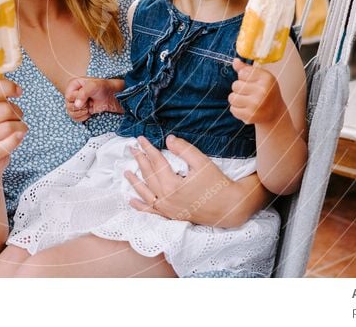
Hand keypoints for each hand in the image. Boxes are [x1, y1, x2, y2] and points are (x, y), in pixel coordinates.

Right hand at [0, 79, 26, 176]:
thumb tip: (13, 88)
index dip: (6, 86)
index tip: (18, 91)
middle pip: (4, 109)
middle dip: (17, 111)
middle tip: (16, 116)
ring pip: (10, 126)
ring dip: (20, 126)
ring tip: (16, 129)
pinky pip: (10, 143)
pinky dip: (18, 139)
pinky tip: (17, 137)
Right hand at [64, 77, 123, 121]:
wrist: (112, 95)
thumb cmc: (103, 87)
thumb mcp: (93, 86)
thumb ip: (83, 93)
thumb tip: (77, 105)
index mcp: (73, 85)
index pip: (69, 96)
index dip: (78, 99)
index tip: (88, 96)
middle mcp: (72, 93)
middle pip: (69, 106)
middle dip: (82, 106)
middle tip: (90, 101)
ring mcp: (75, 103)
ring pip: (71, 113)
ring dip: (82, 112)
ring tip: (90, 106)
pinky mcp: (79, 111)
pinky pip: (74, 118)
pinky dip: (82, 117)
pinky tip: (89, 112)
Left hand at [124, 135, 243, 226]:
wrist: (229, 207)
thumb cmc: (217, 183)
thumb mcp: (202, 162)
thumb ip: (183, 149)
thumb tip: (168, 139)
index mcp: (172, 184)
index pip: (155, 162)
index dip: (147, 149)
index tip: (140, 139)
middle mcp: (166, 198)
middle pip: (148, 175)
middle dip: (139, 160)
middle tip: (132, 148)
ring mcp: (167, 209)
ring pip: (146, 193)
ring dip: (135, 181)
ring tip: (126, 172)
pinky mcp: (171, 216)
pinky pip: (151, 212)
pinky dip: (140, 206)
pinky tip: (132, 200)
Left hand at [228, 58, 285, 124]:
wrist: (275, 113)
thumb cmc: (266, 91)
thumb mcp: (261, 77)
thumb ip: (246, 69)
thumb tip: (235, 61)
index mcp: (266, 78)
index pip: (242, 73)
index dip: (244, 78)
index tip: (252, 82)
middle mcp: (262, 91)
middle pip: (235, 85)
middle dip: (239, 89)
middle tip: (250, 93)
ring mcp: (256, 104)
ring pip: (232, 98)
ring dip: (236, 99)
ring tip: (247, 101)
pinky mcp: (250, 116)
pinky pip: (233, 109)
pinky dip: (237, 109)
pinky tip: (246, 109)